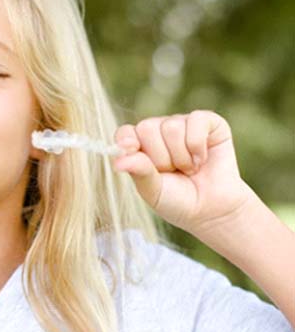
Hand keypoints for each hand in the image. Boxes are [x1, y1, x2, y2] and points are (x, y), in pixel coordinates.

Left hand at [113, 110, 254, 238]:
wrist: (212, 210)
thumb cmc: (178, 200)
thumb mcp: (153, 191)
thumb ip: (138, 172)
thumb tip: (118, 162)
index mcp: (140, 145)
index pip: (125, 133)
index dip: (126, 141)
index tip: (131, 152)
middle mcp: (159, 130)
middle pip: (147, 128)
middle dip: (161, 158)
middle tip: (172, 172)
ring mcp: (182, 124)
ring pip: (171, 127)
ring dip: (181, 157)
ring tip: (189, 169)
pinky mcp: (208, 122)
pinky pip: (196, 120)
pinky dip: (198, 145)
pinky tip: (202, 159)